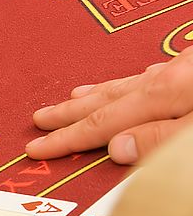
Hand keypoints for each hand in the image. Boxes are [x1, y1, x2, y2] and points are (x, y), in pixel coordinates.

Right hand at [26, 46, 192, 163]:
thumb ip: (160, 139)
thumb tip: (119, 148)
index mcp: (167, 91)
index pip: (102, 123)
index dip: (66, 139)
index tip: (38, 147)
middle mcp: (173, 75)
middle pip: (108, 98)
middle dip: (70, 111)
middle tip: (41, 117)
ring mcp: (188, 67)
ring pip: (130, 83)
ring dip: (98, 94)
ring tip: (74, 96)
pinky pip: (158, 75)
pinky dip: (136, 82)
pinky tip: (138, 80)